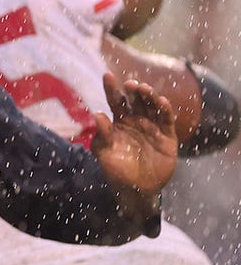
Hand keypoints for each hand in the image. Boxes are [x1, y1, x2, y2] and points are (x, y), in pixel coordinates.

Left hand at [92, 73, 177, 197]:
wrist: (136, 189)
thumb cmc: (116, 170)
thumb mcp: (104, 152)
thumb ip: (102, 134)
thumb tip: (97, 114)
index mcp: (119, 121)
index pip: (115, 100)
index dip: (111, 87)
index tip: (107, 74)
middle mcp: (136, 120)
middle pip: (135, 100)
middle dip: (133, 90)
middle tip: (130, 84)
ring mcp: (152, 127)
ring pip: (152, 106)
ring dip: (149, 96)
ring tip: (144, 89)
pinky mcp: (167, 137)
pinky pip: (167, 120)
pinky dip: (165, 110)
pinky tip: (161, 101)